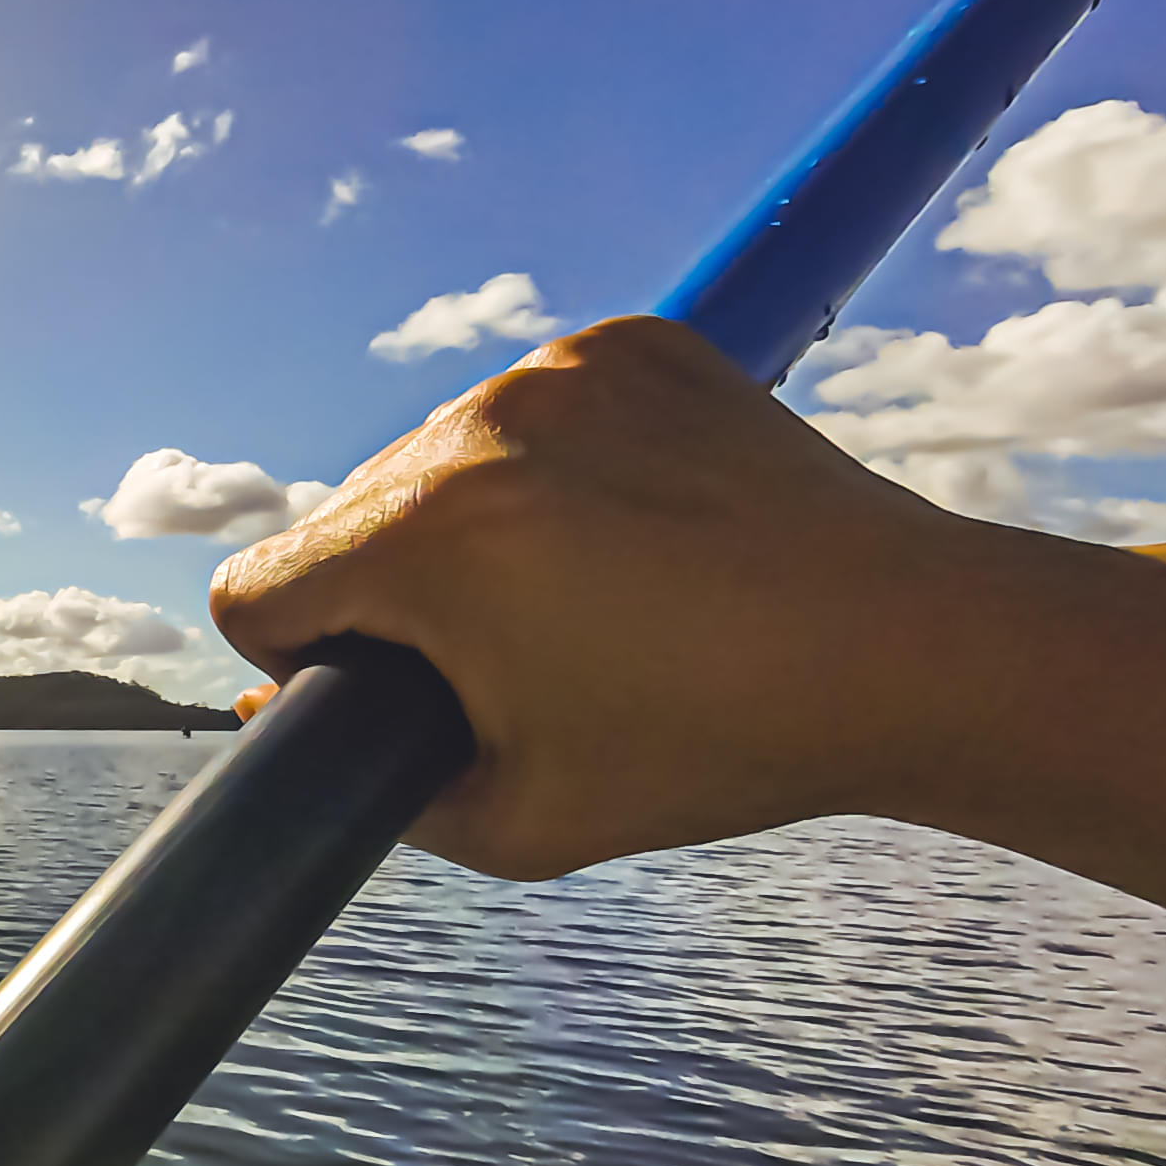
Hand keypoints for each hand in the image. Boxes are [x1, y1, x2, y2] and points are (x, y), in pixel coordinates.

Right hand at [205, 318, 1165, 964]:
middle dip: (393, 590)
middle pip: (344, 520)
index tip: (387, 689)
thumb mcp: (519, 822)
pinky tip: (637, 530)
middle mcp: (474, 430)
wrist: (910, 648)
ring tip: (591, 592)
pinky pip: (530, 408)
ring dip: (472, 520)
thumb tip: (278, 714)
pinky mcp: (628, 343)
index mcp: (430, 543)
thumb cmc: (718, 744)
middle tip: (515, 656)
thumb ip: (369, 788)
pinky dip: (557, 463)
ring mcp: (555, 374)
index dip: (297, 663)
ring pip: (436, 458)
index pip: (255, 590)